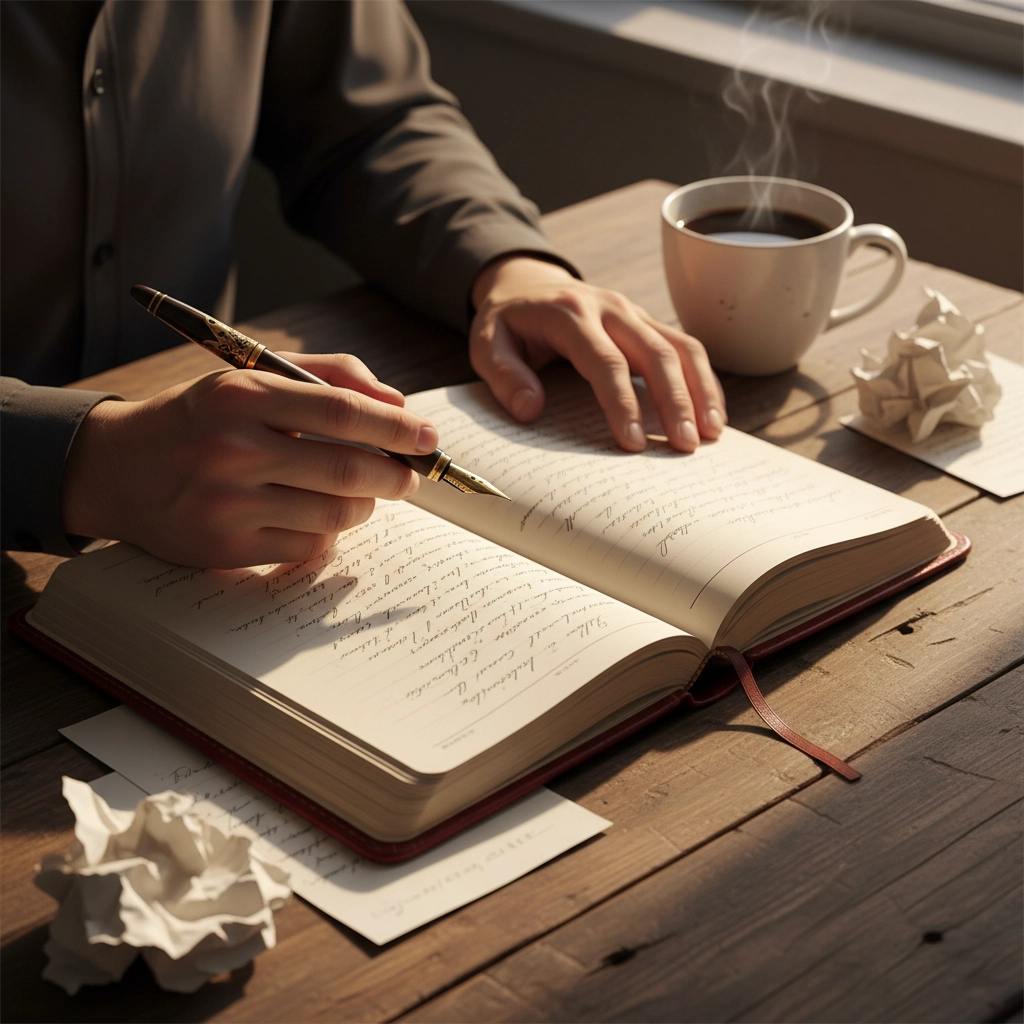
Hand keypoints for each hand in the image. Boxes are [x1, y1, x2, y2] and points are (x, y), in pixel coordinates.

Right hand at [61, 354, 438, 567]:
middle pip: (350, 470)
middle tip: (409, 475)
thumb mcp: (251, 378)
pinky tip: (317, 515)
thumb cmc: (201, 419)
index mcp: (243, 395)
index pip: (342, 411)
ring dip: (365, 505)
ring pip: (338, 514)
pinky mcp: (227, 547)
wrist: (117, 468)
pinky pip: (310, 545)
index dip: (397, 428)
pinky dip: (329, 532)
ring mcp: (230, 503)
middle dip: (397, 475)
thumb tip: (399, 406)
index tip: (429, 438)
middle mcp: (235, 448)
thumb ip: (330, 378)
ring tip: (360, 492)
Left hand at [470, 256, 725, 451]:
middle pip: (654, 352)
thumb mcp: (486, 344)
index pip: (605, 361)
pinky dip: (703, 380)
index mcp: (570, 314)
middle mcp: (610, 308)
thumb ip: (503, 375)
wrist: (526, 284)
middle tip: (685, 446)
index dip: (623, 403)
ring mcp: (634, 312)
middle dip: (675, 401)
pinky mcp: (647, 323)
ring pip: (680, 347)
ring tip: (711, 435)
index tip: (634, 442)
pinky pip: (685, 348)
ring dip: (701, 391)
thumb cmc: (507, 323)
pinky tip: (712, 414)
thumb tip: (530, 410)